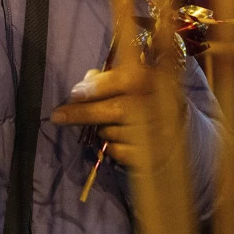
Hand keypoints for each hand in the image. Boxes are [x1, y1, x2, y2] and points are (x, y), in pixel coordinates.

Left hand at [50, 67, 186, 169]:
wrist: (174, 127)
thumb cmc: (141, 98)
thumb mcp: (128, 82)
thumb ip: (105, 78)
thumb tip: (86, 82)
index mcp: (152, 79)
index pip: (127, 80)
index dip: (99, 86)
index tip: (75, 93)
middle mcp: (160, 104)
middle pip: (119, 109)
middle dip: (84, 113)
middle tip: (58, 116)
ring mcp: (160, 131)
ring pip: (115, 132)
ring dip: (101, 130)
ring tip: (106, 124)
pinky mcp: (156, 154)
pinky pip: (119, 152)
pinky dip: (110, 147)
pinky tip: (117, 139)